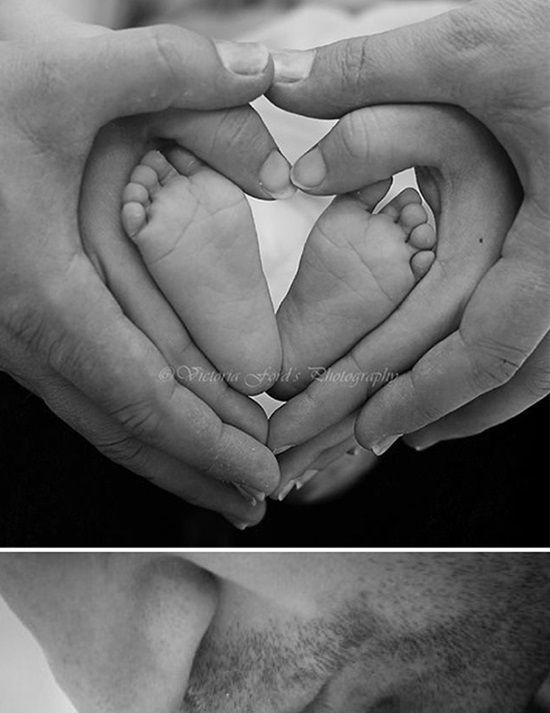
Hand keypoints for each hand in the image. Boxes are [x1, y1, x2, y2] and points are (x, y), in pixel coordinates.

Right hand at [0, 23, 282, 520]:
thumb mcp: (67, 68)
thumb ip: (173, 71)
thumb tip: (261, 72)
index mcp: (42, 290)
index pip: (143, 394)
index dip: (208, 442)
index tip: (261, 471)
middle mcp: (20, 329)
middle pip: (120, 429)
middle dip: (195, 472)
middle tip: (255, 501)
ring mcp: (8, 334)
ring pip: (94, 418)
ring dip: (163, 456)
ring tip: (221, 483)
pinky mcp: (10, 321)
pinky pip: (76, 390)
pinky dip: (130, 419)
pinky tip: (162, 426)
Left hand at [267, 0, 549, 453]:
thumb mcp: (481, 49)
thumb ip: (378, 76)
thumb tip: (283, 86)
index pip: (482, 350)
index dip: (418, 395)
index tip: (360, 430)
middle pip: (503, 382)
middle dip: (423, 416)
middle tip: (353, 446)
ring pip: (535, 374)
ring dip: (466, 404)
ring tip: (404, 428)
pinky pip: (548, 344)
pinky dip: (498, 370)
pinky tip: (459, 367)